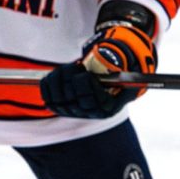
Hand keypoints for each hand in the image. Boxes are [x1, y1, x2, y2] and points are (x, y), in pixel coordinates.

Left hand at [40, 23, 155, 118]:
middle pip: (73, 98)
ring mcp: (72, 111)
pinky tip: (56, 74)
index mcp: (106, 107)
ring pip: (58, 96)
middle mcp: (89, 113)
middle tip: (76, 65)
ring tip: (69, 67)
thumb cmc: (114, 77)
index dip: (86, 87)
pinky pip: (48, 97)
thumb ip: (128, 74)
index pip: (93, 101)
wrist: (101, 84)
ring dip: (60, 78)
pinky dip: (49, 83)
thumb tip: (130, 70)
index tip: (85, 73)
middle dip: (72, 78)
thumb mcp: (126, 76)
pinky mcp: (59, 107)